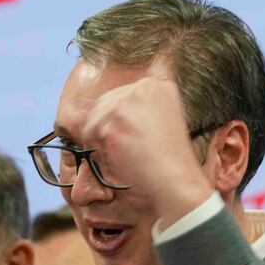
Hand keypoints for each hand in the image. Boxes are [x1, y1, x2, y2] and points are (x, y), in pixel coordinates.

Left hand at [82, 77, 213, 226]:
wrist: (175, 178)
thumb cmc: (169, 158)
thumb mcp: (162, 120)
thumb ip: (140, 110)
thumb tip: (112, 114)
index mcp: (158, 85)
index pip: (120, 96)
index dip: (117, 120)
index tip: (125, 136)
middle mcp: (142, 87)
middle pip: (103, 104)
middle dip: (106, 127)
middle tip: (120, 148)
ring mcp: (126, 102)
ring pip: (94, 119)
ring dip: (101, 139)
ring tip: (124, 154)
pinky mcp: (113, 120)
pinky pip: (89, 134)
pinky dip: (98, 149)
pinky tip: (119, 157)